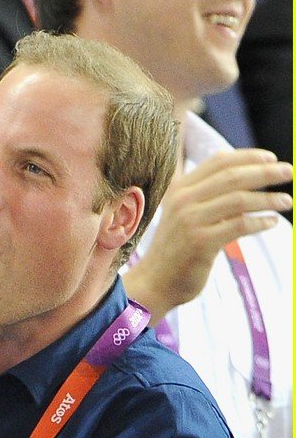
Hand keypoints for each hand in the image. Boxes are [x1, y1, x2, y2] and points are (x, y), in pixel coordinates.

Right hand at [125, 149, 292, 317]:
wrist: (156, 281)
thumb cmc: (177, 247)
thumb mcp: (184, 212)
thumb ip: (205, 191)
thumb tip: (241, 168)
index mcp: (180, 188)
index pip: (219, 162)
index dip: (248, 157)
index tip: (271, 158)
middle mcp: (183, 200)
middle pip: (232, 177)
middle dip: (265, 173)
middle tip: (288, 172)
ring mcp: (190, 221)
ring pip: (239, 200)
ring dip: (268, 199)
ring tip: (287, 201)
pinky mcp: (200, 242)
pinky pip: (239, 226)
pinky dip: (259, 222)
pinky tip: (272, 222)